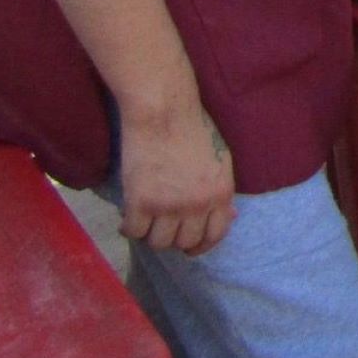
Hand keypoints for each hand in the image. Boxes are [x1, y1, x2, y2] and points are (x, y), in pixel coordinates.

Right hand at [119, 98, 236, 255]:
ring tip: (145, 221)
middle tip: (161, 227)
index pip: (215, 235)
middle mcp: (198, 204)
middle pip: (184, 242)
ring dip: (151, 235)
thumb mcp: (220, 159)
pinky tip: (127, 217)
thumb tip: (229, 217)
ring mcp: (169, 205)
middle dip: (173, 238)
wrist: (164, 111)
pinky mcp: (141, 202)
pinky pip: (134, 232)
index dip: (201, 245)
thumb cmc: (193, 128)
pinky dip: (129, 228)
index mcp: (221, 192)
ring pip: (159, 243)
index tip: (189, 247)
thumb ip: (221, 190)